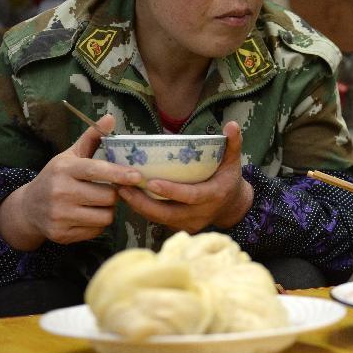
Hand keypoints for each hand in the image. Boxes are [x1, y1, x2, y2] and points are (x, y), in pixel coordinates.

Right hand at [0, 114, 141, 249]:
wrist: (28, 208)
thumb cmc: (56, 177)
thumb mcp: (71, 156)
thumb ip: (92, 138)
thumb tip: (110, 117)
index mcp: (64, 169)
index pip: (96, 170)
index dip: (119, 173)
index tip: (137, 176)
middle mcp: (60, 192)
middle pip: (108, 197)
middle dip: (114, 194)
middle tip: (109, 190)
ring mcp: (59, 215)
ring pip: (105, 216)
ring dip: (108, 210)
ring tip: (98, 203)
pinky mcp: (61, 235)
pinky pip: (96, 231)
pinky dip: (98, 224)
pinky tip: (88, 215)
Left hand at [117, 121, 252, 232]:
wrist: (232, 208)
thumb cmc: (229, 180)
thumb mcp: (233, 161)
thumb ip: (233, 143)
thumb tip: (231, 124)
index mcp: (213, 196)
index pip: (190, 196)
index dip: (171, 191)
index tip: (150, 182)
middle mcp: (199, 214)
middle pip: (167, 213)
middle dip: (143, 202)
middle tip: (122, 186)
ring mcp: (189, 224)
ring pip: (159, 218)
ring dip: (138, 206)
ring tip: (119, 189)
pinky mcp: (180, 228)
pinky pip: (158, 220)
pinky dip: (143, 210)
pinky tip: (129, 197)